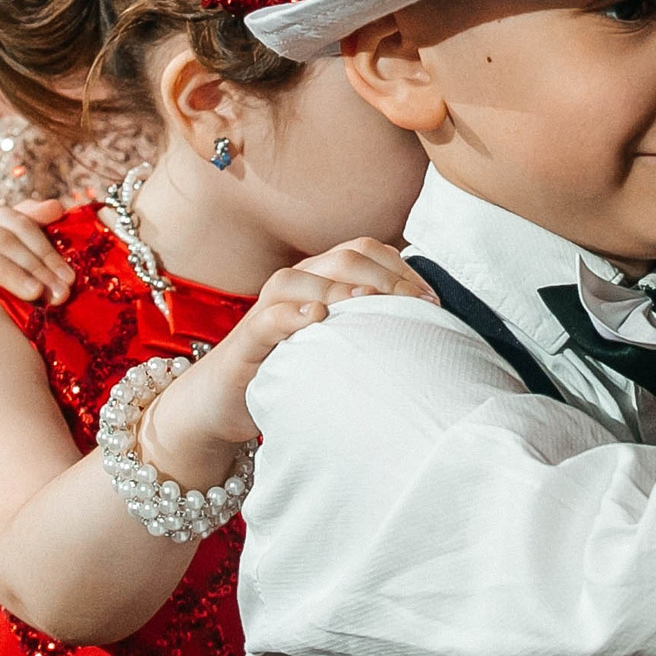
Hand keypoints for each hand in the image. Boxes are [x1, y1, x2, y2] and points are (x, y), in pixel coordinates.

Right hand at [140, 239, 436, 475]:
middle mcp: (296, 285)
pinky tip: (317, 318)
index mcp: (322, 281)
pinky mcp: (247, 340)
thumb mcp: (336, 347)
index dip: (404, 269)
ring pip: (303, 277)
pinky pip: (268, 317)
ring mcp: (268, 310)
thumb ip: (368, 330)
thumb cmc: (290, 373)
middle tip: (417, 308)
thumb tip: (428, 333)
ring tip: (371, 302)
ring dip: (341, 286)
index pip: (368, 253)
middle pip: (344, 256)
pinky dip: (292, 313)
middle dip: (387, 276)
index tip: (434, 302)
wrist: (222, 403)